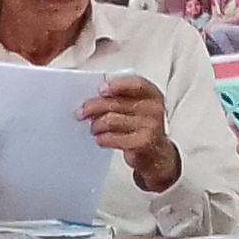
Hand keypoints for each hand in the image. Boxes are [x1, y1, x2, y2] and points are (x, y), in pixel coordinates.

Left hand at [80, 75, 177, 190]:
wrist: (157, 154)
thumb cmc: (142, 127)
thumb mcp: (137, 108)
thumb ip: (120, 99)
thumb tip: (92, 99)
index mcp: (152, 95)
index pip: (136, 84)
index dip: (117, 85)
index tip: (101, 90)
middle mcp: (153, 109)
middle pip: (116, 103)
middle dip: (93, 107)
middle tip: (81, 112)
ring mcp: (149, 126)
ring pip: (110, 120)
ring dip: (96, 125)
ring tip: (94, 128)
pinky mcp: (141, 143)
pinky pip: (112, 137)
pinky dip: (102, 138)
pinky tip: (101, 139)